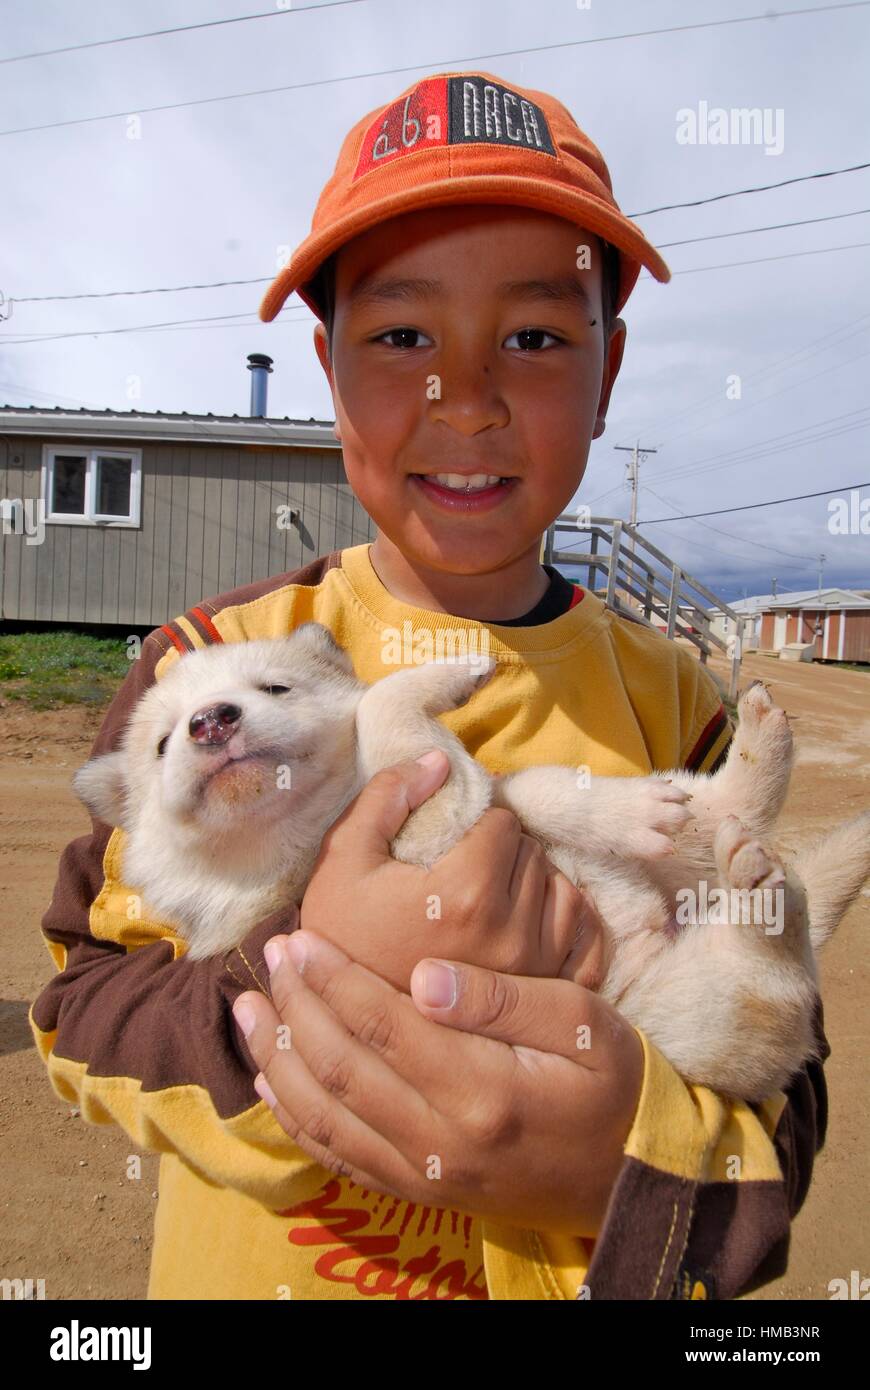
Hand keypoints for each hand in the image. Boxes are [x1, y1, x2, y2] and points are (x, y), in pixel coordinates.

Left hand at [233, 929, 643, 1235]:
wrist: (629, 1177)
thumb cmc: (614, 1084)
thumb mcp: (584, 1022)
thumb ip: (502, 999)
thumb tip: (421, 974)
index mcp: (484, 1091)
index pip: (383, 1026)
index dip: (333, 978)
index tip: (300, 937)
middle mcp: (441, 1142)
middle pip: (341, 1067)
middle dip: (296, 1005)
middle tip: (273, 953)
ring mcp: (424, 1175)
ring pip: (324, 1116)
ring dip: (277, 1058)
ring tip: (248, 1006)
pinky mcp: (417, 1191)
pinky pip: (337, 1155)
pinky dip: (296, 1115)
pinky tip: (273, 1076)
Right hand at [299, 751, 605, 992]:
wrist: (344, 1027)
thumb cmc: (338, 938)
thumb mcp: (342, 860)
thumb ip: (387, 796)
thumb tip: (440, 760)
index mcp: (468, 891)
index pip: (505, 823)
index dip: (474, 827)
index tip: (448, 848)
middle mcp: (513, 932)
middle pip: (533, 855)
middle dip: (501, 855)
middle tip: (462, 877)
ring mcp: (536, 969)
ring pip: (560, 890)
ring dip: (530, 887)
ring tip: (488, 905)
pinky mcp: (550, 997)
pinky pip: (581, 934)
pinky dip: (557, 923)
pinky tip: (520, 930)